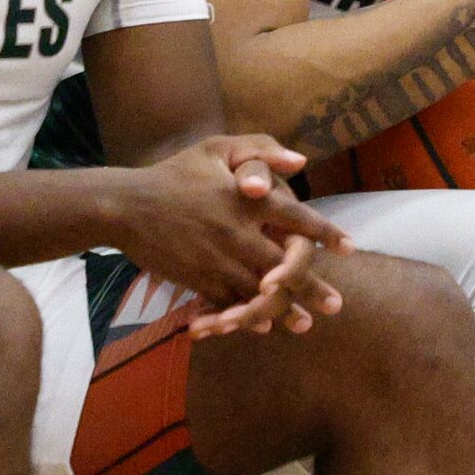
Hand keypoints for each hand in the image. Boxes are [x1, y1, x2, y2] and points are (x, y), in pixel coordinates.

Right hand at [112, 139, 349, 337]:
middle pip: (286, 265)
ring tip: (304, 323)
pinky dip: (248, 316)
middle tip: (335, 305)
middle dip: (312, 287)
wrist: (124, 206)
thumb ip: (260, 150)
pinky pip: (230, 303)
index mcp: (247, 199)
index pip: (297, 218)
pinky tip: (264, 326)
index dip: (326, 234)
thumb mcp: (216, 148)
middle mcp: (238, 231)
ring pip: (260, 291)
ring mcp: (218, 259)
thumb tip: (301, 162)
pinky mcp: (198, 279)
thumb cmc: (174, 174)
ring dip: (285, 310)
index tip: (349, 248)